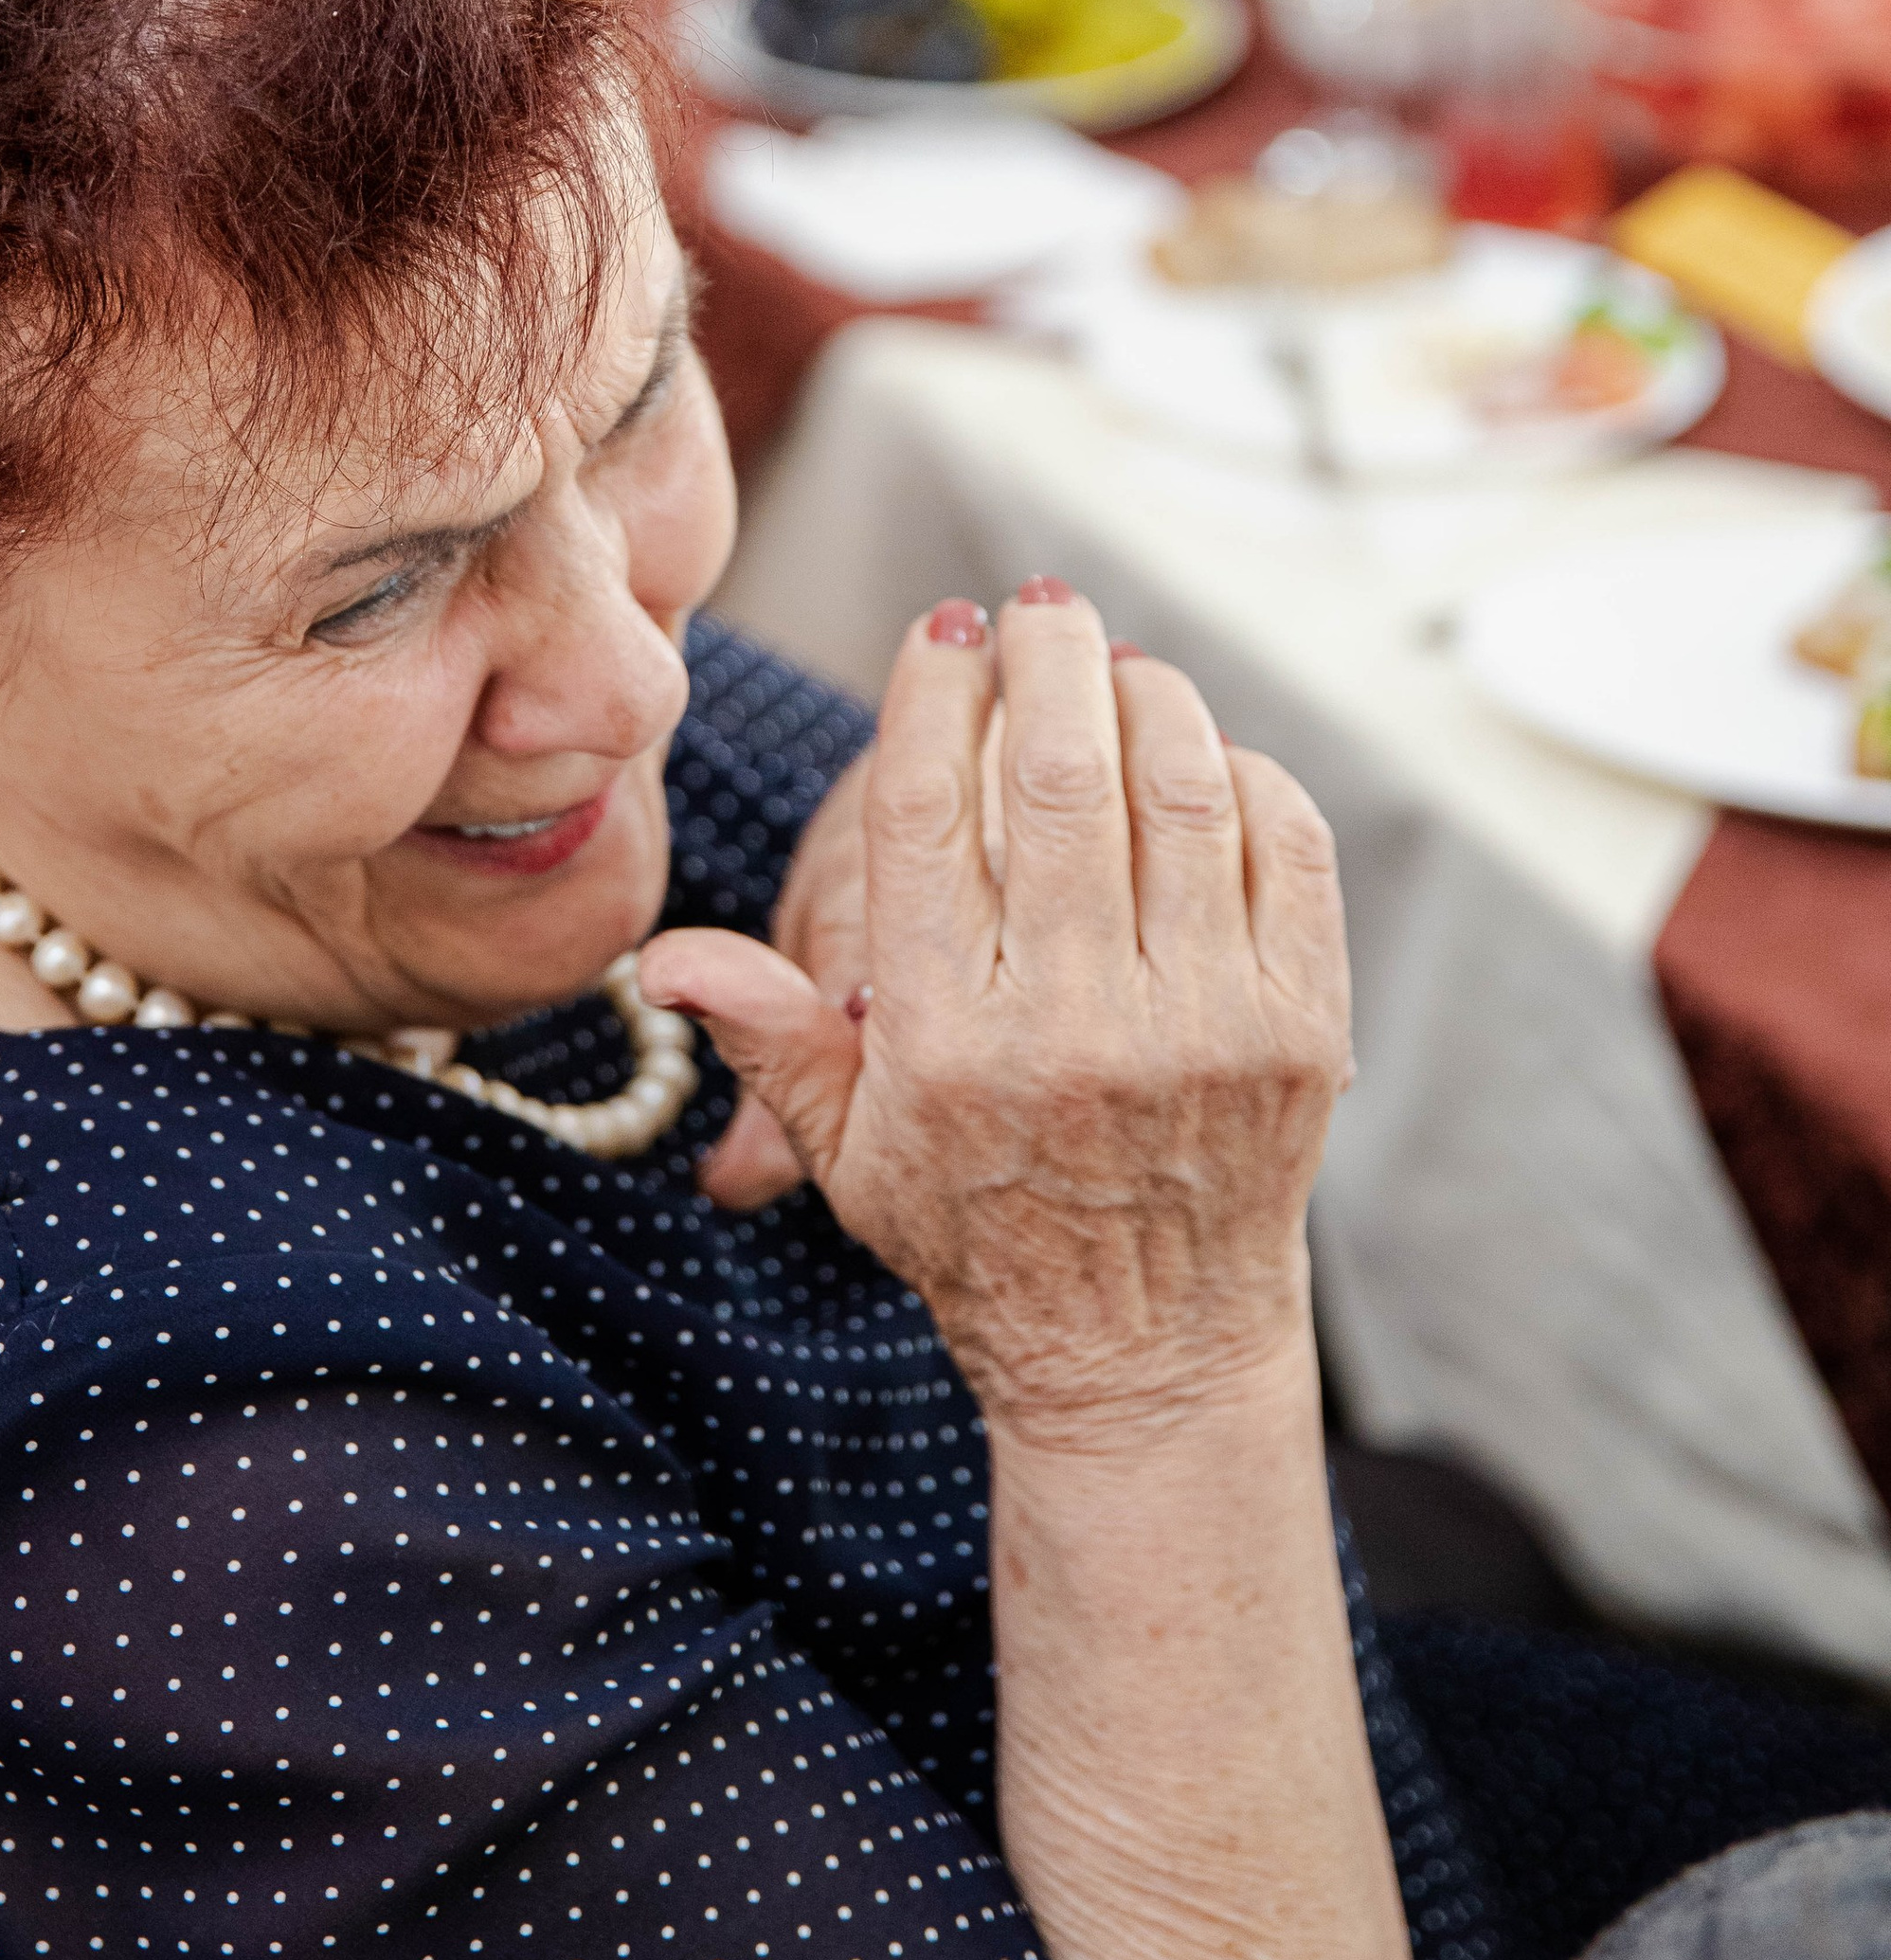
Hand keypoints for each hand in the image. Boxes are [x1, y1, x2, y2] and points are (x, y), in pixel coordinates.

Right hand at [646, 583, 1350, 1434]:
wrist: (1145, 1351)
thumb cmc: (979, 1232)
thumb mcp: (848, 1147)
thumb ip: (766, 1031)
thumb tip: (658, 958)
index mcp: (945, 1040)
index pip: (932, 813)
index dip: (933, 694)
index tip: (943, 629)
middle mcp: (1075, 1025)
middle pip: (1062, 774)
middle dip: (1048, 658)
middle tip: (1036, 608)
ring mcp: (1204, 1024)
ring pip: (1182, 789)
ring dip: (1149, 695)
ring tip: (1115, 665)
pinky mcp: (1301, 1030)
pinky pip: (1287, 847)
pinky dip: (1245, 775)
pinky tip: (1200, 757)